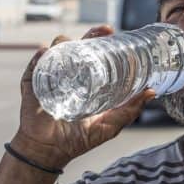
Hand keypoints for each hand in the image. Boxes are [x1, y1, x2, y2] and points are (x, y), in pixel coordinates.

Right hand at [12, 25, 154, 169]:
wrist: (51, 152)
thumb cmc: (78, 139)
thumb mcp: (109, 125)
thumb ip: (130, 110)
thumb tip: (152, 92)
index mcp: (85, 80)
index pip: (95, 54)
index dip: (104, 41)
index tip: (114, 34)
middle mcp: (68, 74)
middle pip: (77, 46)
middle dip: (90, 34)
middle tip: (104, 31)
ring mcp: (49, 78)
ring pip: (55, 50)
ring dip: (64, 43)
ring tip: (74, 44)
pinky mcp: (31, 86)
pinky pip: (34, 66)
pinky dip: (40, 57)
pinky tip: (46, 53)